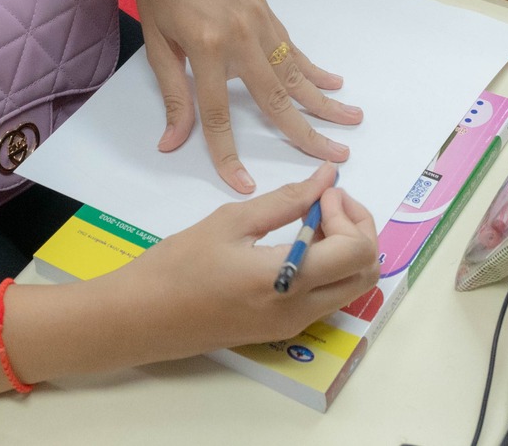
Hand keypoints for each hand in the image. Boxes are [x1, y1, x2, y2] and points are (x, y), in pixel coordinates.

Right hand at [106, 165, 381, 359]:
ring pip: (350, 287)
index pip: (357, 251)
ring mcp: (293, 325)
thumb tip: (327, 178)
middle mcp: (300, 310)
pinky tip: (296, 242)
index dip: (349, 213)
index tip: (321, 193)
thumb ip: (286, 200)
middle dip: (357, 229)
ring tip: (309, 220)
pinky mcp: (282, 330)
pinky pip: (326, 297)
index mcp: (288, 281)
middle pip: (366, 273)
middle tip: (324, 203)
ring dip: (344, 248)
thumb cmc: (178, 265)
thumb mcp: (231, 222)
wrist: (142, 317)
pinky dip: (328, 266)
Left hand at [126, 0, 361, 193]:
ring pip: (295, 72)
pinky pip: (294, 48)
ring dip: (324, 100)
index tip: (241, 184)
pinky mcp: (267, 13)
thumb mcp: (157, 45)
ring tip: (351, 121)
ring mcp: (259, 23)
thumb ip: (173, 94)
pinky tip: (333, 83)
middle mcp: (240, 37)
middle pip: (276, 97)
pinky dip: (314, 68)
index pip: (218, 114)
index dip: (227, 153)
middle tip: (336, 158)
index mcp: (206, 47)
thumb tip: (172, 143)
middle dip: (307, 132)